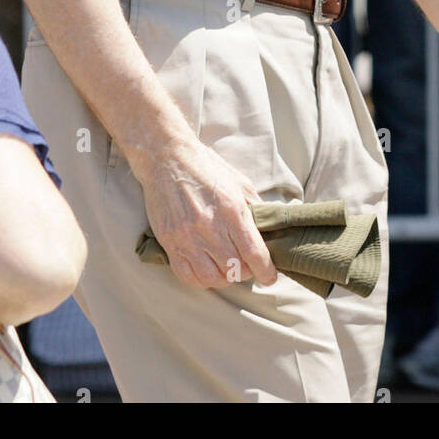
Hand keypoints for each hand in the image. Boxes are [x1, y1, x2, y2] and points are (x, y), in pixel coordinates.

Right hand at [134, 138, 278, 289]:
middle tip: (246, 264)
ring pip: (213, 278)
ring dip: (224, 277)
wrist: (167, 157)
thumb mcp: (238, 181)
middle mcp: (210, 226)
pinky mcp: (169, 242)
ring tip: (226, 267)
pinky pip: (188, 276)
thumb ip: (256, 206)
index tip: (269, 276)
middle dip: (246, 272)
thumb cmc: (205, 167)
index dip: (266, 271)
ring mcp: (187, 237)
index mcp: (232, 210)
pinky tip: (206, 270)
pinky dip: (201, 280)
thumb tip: (270, 229)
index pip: (254, 254)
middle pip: (236, 269)